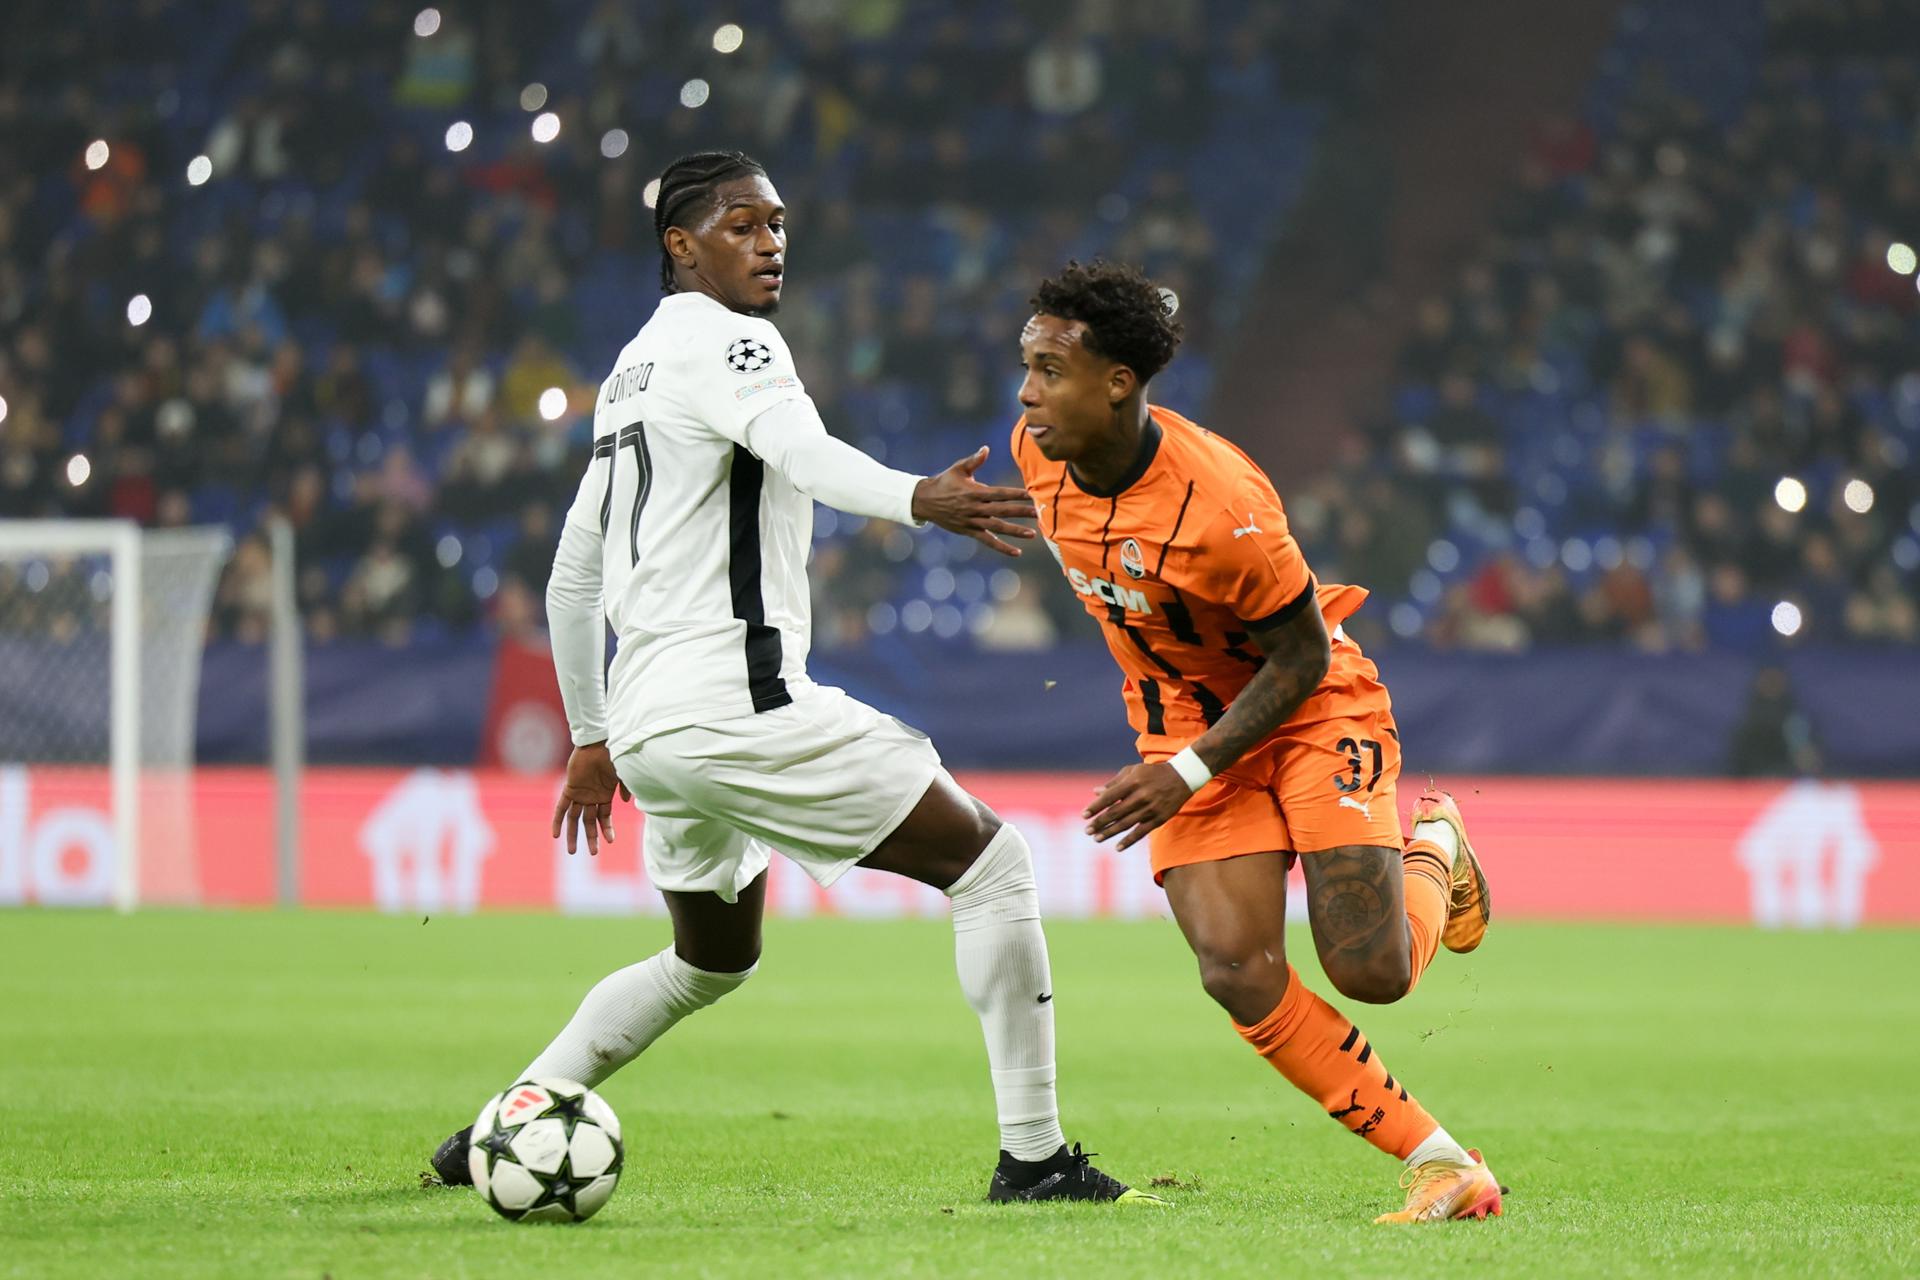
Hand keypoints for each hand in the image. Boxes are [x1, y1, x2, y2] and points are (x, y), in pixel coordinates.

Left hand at [551, 742, 630, 855]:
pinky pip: (561, 808)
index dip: (607, 829)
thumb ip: (625, 787)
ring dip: (573, 835)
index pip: (604, 818)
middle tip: (593, 853)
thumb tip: (627, 801)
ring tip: (572, 851)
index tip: (610, 842)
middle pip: (589, 822)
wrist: (597, 743)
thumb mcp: (622, 775)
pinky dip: (557, 821)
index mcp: (605, 795)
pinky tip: (555, 835)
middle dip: (591, 838)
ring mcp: (580, 794)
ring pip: (574, 819)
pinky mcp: (569, 789)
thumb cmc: (612, 756)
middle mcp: (591, 797)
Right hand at [911, 446, 1036, 556]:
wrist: (924, 501)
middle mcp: (976, 508)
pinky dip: (1002, 547)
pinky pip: (988, 541)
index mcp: (975, 491)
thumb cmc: (944, 481)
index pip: (1000, 493)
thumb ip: (974, 460)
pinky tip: (1017, 552)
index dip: (1016, 494)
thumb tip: (986, 449)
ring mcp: (973, 521)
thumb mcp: (958, 468)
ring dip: (1016, 531)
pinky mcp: (969, 531)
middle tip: (1039, 513)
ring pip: (998, 527)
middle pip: (1003, 510)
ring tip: (1033, 534)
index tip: (1031, 494)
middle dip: (1021, 511)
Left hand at [1083, 762, 1193, 850]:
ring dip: (1110, 833)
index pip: (1109, 797)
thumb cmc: (1152, 773)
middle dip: (1099, 823)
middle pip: (1116, 813)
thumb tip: (1095, 792)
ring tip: (1096, 838)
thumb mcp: (1133, 771)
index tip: (1084, 815)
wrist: (1181, 777)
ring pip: (1126, 824)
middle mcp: (1141, 796)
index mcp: (1133, 782)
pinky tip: (1117, 847)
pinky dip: (1129, 841)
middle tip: (1087, 830)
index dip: (1095, 807)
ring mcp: (1150, 809)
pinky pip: (1141, 832)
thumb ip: (1114, 783)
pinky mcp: (1159, 819)